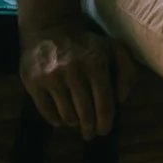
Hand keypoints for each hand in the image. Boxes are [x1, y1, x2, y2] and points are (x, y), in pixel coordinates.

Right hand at [19, 18, 136, 138]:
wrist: (50, 29)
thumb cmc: (86, 44)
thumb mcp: (113, 48)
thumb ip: (127, 71)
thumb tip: (122, 99)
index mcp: (96, 64)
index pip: (104, 103)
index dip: (106, 121)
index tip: (104, 130)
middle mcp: (74, 73)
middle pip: (85, 114)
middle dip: (90, 128)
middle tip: (90, 134)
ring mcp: (53, 79)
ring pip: (67, 116)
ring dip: (74, 123)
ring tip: (77, 122)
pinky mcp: (34, 84)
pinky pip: (48, 113)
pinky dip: (57, 120)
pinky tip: (62, 118)